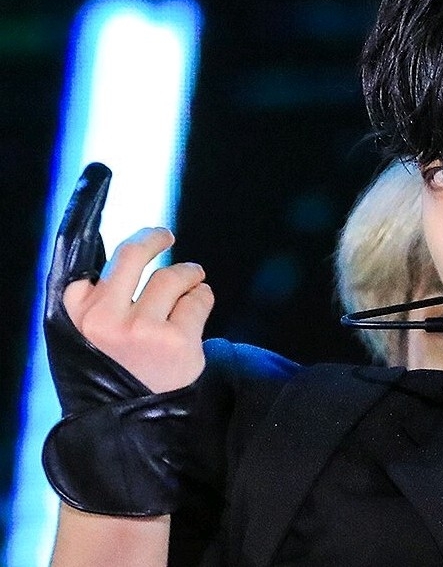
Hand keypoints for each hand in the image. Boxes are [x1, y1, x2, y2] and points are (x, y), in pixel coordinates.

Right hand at [45, 163, 211, 397]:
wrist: (127, 436)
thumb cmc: (110, 380)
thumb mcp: (90, 339)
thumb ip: (99, 298)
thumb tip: (129, 250)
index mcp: (72, 314)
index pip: (76, 249)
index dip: (87, 208)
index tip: (98, 173)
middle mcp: (101, 318)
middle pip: (134, 253)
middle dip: (155, 238)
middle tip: (166, 235)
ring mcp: (139, 329)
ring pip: (175, 276)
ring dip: (190, 278)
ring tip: (191, 287)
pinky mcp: (176, 341)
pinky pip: (199, 298)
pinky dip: (203, 299)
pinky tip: (196, 315)